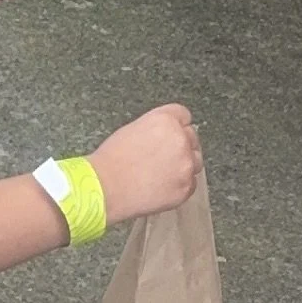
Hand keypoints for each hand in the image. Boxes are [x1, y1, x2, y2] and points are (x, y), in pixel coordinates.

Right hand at [90, 101, 200, 224]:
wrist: (105, 187)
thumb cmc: (112, 160)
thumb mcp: (133, 129)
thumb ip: (156, 128)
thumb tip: (165, 135)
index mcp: (166, 120)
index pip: (184, 115)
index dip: (176, 126)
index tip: (174, 133)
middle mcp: (180, 139)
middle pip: (192, 138)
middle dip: (181, 146)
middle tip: (163, 158)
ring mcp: (186, 164)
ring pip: (195, 161)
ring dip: (183, 166)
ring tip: (161, 174)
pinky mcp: (186, 187)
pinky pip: (191, 184)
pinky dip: (180, 186)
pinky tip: (161, 187)